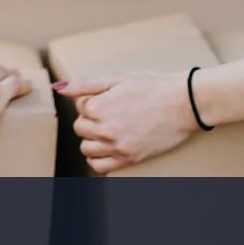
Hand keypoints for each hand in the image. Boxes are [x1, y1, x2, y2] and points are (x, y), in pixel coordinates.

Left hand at [59, 70, 200, 172]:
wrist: (184, 103)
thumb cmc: (153, 86)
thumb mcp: (117, 77)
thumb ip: (85, 84)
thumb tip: (59, 87)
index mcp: (100, 107)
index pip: (79, 107)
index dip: (93, 99)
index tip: (109, 96)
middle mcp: (106, 130)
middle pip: (80, 127)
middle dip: (90, 118)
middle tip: (111, 110)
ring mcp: (118, 146)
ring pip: (86, 147)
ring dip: (92, 138)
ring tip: (109, 127)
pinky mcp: (130, 158)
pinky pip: (100, 166)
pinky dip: (98, 158)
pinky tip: (107, 146)